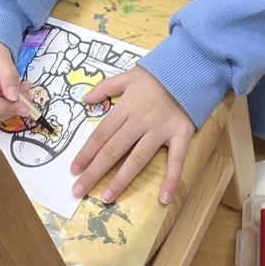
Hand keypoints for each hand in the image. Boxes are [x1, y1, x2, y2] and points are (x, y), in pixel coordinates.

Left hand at [70, 65, 194, 204]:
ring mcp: (161, 130)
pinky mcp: (181, 135)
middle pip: (114, 150)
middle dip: (94, 171)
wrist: (190, 67)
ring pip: (137, 158)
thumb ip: (105, 87)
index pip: (101, 134)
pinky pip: (176, 160)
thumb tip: (84, 99)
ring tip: (106, 197)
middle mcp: (140, 121)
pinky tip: (163, 199)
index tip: (74, 169)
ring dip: (121, 179)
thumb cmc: (158, 74)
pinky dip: (171, 179)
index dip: (86, 153)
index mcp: (126, 107)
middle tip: (78, 190)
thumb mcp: (128, 75)